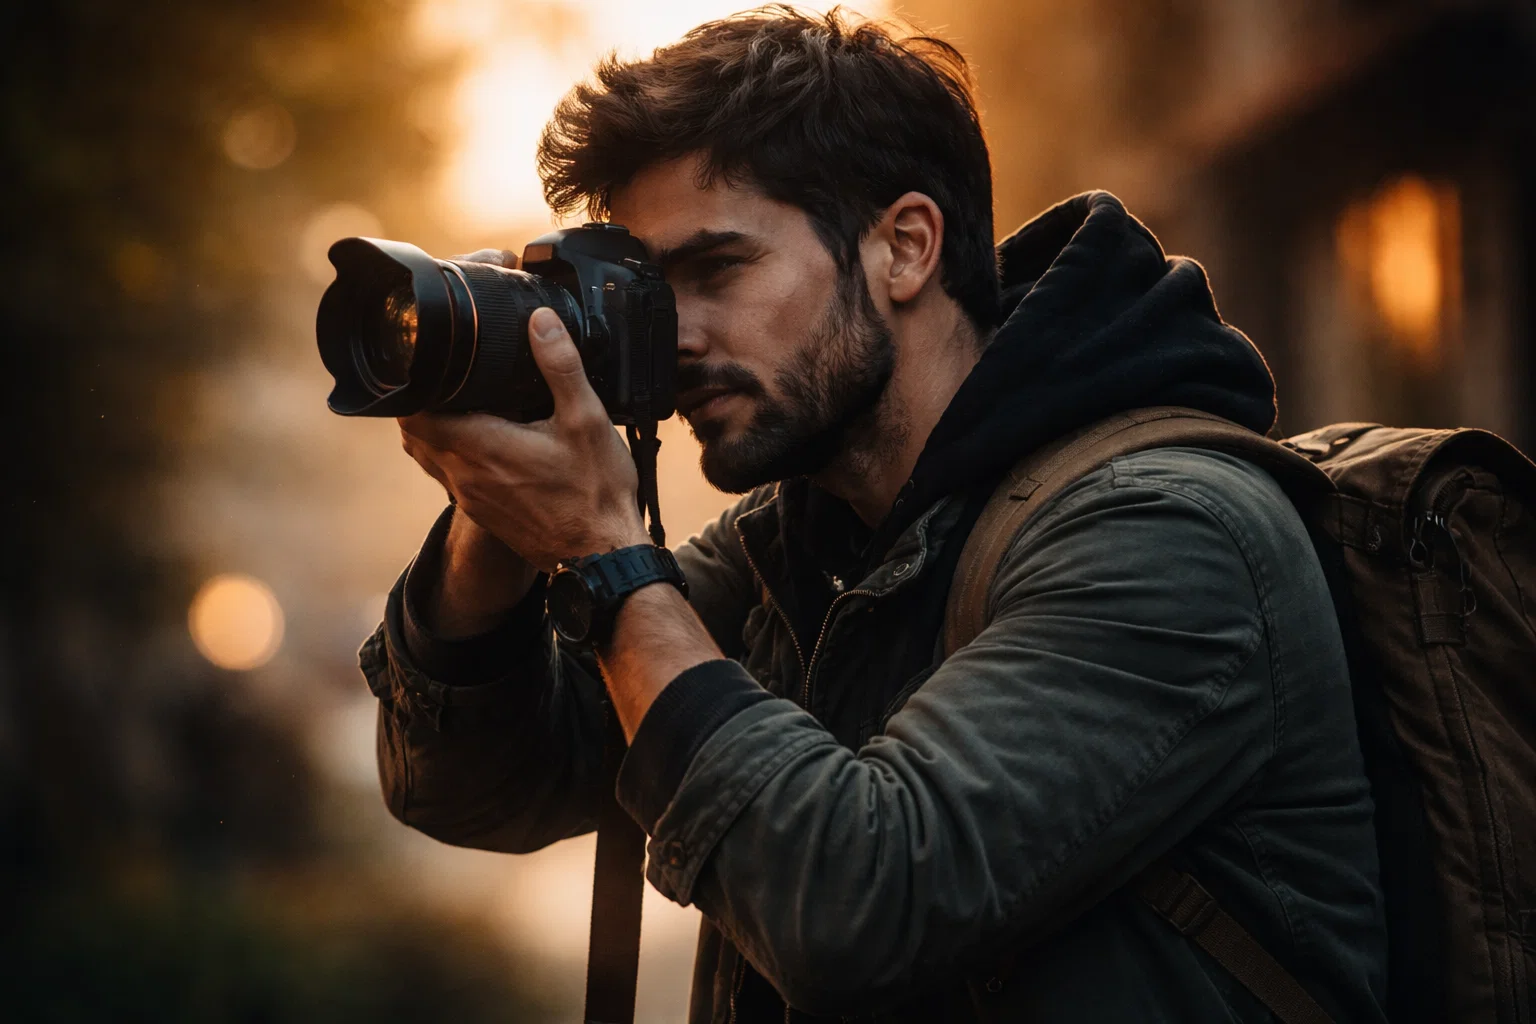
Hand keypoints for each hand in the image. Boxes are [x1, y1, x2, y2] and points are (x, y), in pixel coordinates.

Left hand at [399, 308, 648, 572]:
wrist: (601, 557)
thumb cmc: (595, 493)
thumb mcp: (586, 420)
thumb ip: (560, 367)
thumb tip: (540, 322)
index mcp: (480, 447)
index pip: (413, 414)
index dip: (411, 386)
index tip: (426, 362)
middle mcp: (464, 475)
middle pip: (414, 434)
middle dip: (421, 403)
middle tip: (444, 375)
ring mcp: (470, 499)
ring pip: (429, 457)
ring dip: (435, 430)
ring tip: (460, 403)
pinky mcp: (483, 514)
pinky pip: (450, 477)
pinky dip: (454, 454)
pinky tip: (486, 441)